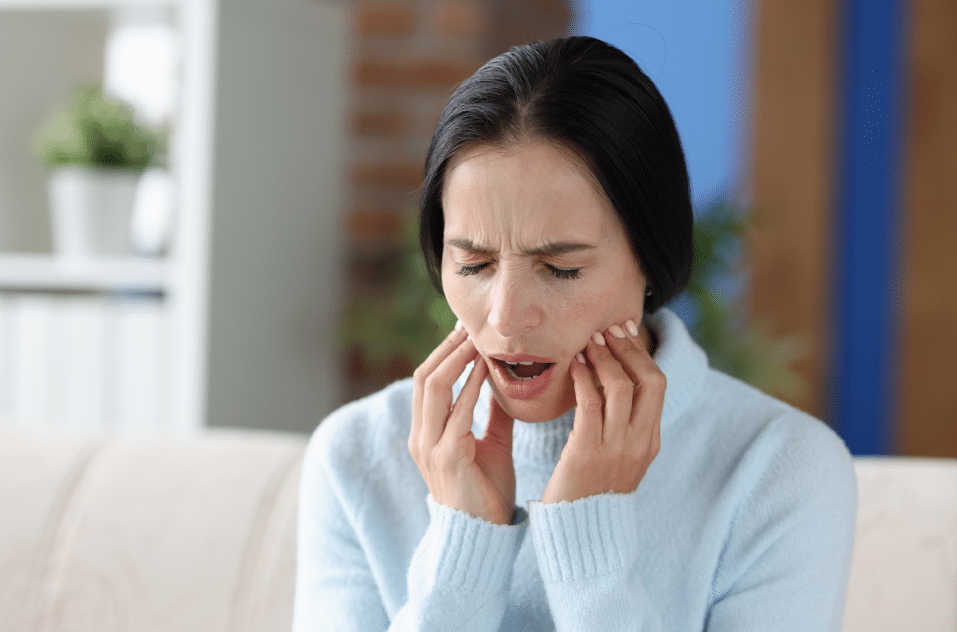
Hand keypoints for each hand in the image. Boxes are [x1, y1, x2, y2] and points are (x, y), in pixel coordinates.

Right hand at [409, 326, 516, 524]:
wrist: (483, 537)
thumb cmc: (486, 492)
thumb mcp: (490, 444)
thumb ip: (492, 414)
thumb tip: (504, 383)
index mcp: (425, 434)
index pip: (426, 381)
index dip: (443, 353)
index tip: (466, 331)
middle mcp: (420, 437)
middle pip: (423, 377)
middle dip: (446, 348)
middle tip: (469, 326)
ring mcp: (430, 447)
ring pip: (433, 387)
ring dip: (456, 359)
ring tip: (476, 340)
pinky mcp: (447, 457)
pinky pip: (457, 411)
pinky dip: (470, 386)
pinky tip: (485, 370)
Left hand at [541, 320, 664, 503]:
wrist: (579, 533)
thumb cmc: (591, 490)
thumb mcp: (618, 458)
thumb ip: (621, 426)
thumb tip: (613, 385)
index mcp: (650, 441)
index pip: (658, 385)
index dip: (641, 353)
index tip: (624, 331)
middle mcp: (640, 442)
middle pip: (649, 380)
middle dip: (628, 348)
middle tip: (607, 328)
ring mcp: (617, 448)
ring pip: (621, 387)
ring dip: (604, 358)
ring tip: (588, 341)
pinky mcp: (587, 453)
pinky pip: (590, 403)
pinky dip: (584, 378)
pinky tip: (575, 366)